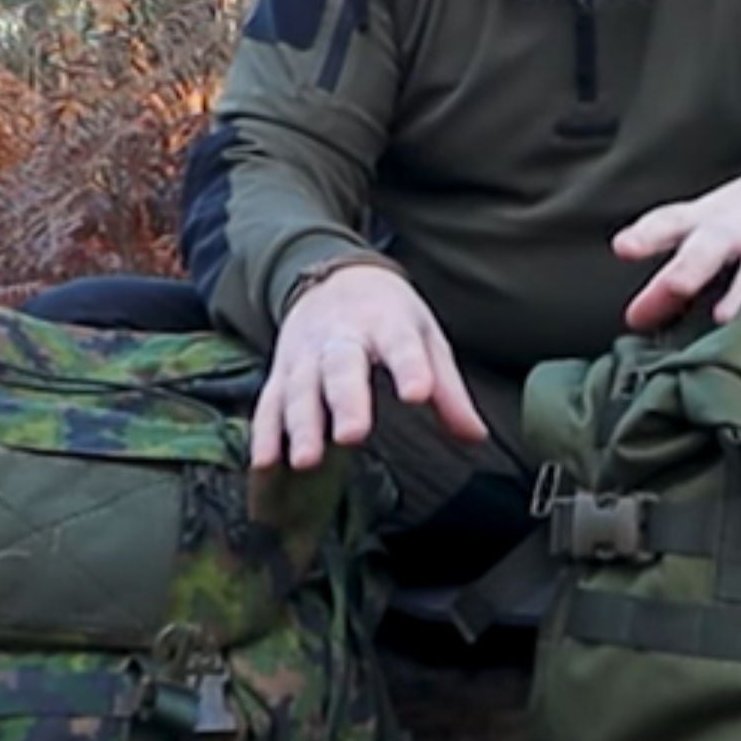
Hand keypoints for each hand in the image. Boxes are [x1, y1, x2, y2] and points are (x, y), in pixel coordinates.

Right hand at [251, 265, 486, 469]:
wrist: (333, 277)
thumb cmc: (389, 317)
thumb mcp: (425, 338)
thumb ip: (449, 390)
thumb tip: (476, 436)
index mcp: (386, 324)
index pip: (400, 346)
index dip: (410, 369)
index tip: (418, 394)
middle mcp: (341, 337)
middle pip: (341, 368)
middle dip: (345, 401)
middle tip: (353, 435)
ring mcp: (305, 355)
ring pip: (300, 390)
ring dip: (301, 426)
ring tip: (307, 460)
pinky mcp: (280, 373)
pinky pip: (269, 403)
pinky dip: (264, 433)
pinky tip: (264, 463)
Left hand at [613, 150, 740, 331]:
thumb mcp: (715, 219)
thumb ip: (677, 264)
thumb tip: (636, 319)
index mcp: (710, 217)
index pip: (672, 222)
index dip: (648, 234)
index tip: (624, 248)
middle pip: (710, 244)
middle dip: (689, 269)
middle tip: (672, 288)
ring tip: (724, 318)